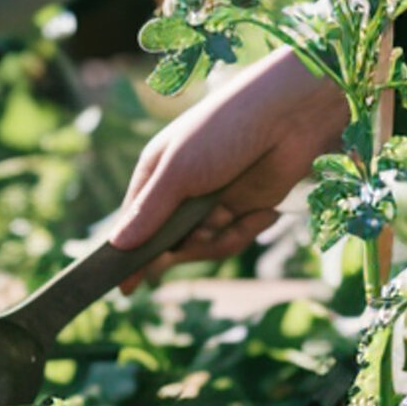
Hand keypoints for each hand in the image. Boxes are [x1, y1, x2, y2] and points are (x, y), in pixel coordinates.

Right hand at [108, 50, 346, 289]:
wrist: (289, 118)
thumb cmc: (224, 131)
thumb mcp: (179, 171)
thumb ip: (150, 211)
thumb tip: (117, 246)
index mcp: (157, 172)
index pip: (134, 221)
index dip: (128, 254)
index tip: (124, 287)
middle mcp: (182, 189)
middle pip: (168, 242)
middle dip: (184, 244)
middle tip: (202, 231)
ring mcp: (213, 201)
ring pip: (202, 247)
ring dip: (217, 239)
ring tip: (231, 214)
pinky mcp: (244, 210)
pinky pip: (232, 241)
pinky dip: (246, 232)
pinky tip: (264, 211)